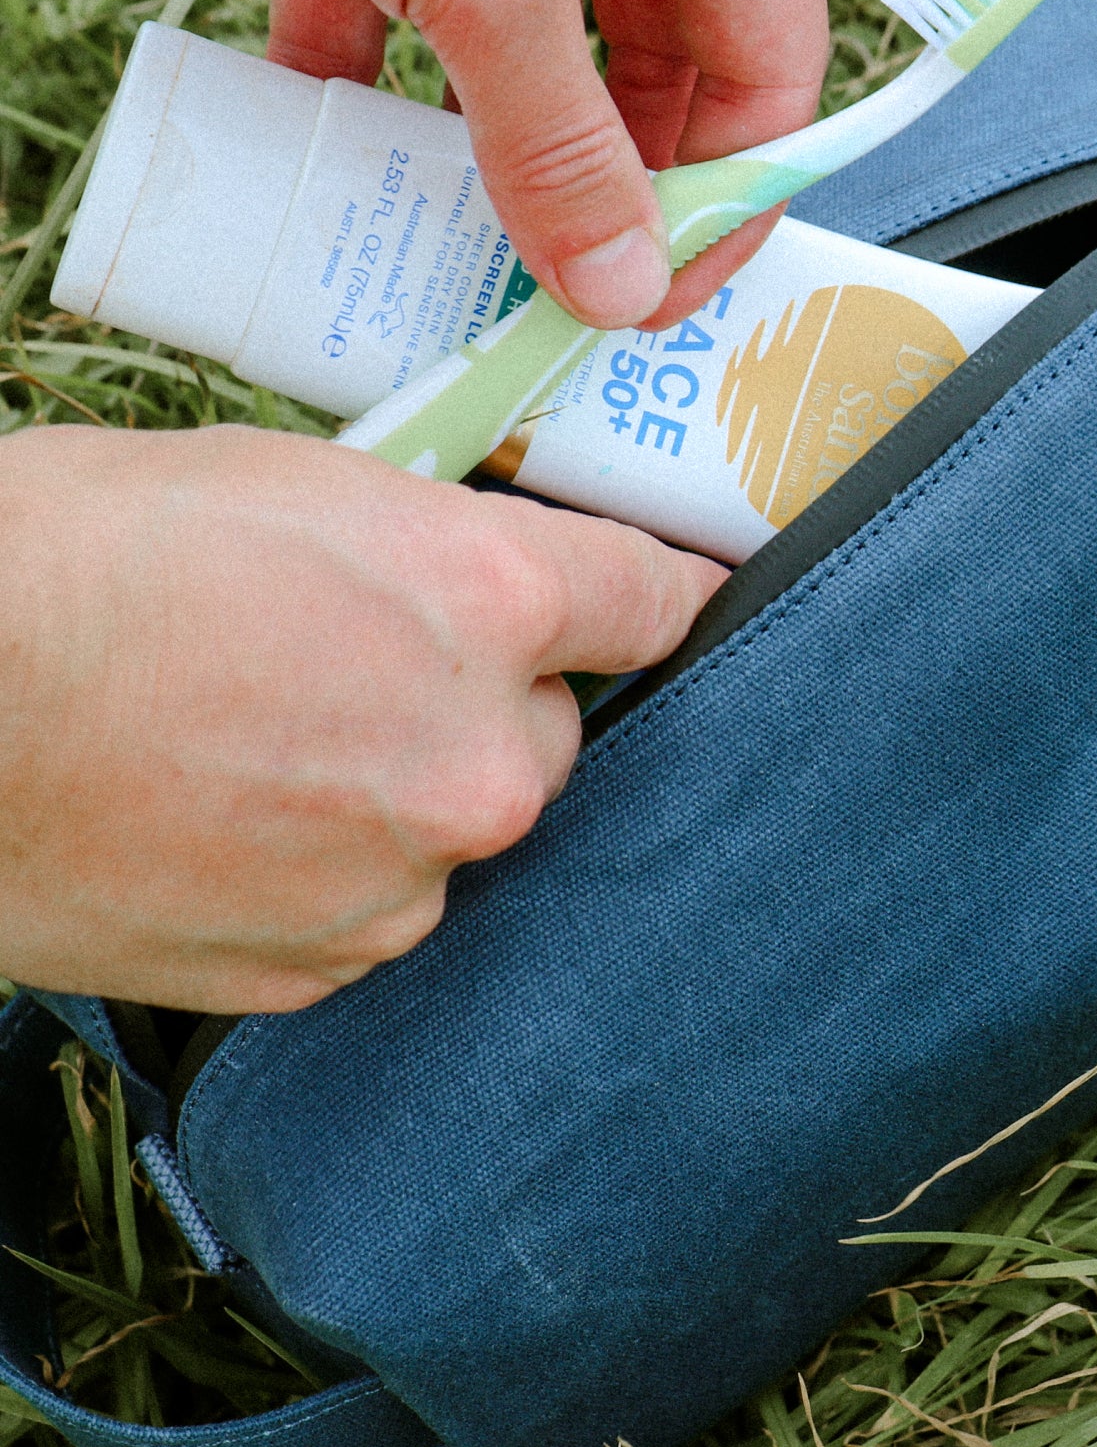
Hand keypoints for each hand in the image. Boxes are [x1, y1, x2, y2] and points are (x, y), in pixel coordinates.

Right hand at [0, 426, 723, 1011]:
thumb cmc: (82, 557)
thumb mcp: (293, 481)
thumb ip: (437, 541)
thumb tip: (493, 575)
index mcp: (488, 610)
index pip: (652, 603)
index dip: (654, 593)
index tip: (664, 601)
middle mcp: (474, 763)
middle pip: (549, 734)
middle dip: (488, 702)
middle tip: (366, 661)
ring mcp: (400, 881)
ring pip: (457, 827)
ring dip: (402, 791)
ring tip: (263, 740)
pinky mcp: (319, 965)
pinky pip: (374, 905)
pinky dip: (332, 867)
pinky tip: (232, 814)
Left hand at [10, 0, 828, 330]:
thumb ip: (563, 150)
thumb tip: (621, 282)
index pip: (770, 59)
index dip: (732, 192)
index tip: (671, 297)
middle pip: (654, 68)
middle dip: (612, 185)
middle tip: (569, 291)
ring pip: (533, 54)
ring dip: (498, 156)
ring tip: (465, 252)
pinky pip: (413, 17)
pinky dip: (381, 91)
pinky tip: (343, 156)